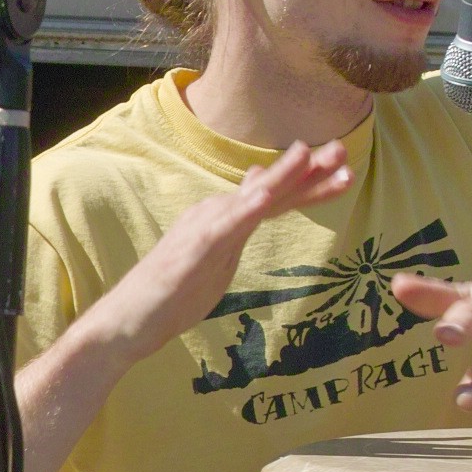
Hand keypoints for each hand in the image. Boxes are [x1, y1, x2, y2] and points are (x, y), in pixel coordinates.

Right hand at [85, 141, 353, 361]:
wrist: (127, 320)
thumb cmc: (170, 294)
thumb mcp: (214, 256)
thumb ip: (237, 226)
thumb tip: (259, 190)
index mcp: (223, 219)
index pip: (275, 199)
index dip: (309, 184)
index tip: (344, 167)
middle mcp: (215, 215)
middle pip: (271, 191)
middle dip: (308, 172)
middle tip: (343, 151)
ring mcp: (204, 229)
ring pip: (252, 199)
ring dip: (284, 177)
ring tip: (313, 156)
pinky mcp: (193, 249)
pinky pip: (225, 225)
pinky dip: (247, 207)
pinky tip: (266, 193)